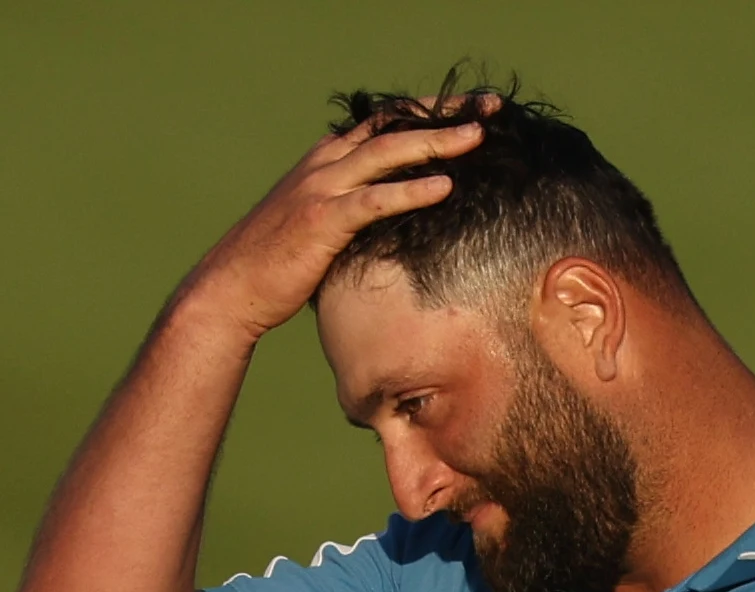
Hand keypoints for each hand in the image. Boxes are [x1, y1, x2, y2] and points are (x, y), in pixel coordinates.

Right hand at [178, 110, 484, 340]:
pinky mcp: (321, 220)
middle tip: (488, 109)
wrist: (231, 287)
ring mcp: (321, 189)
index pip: (384, 124)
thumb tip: (400, 217)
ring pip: (385, 154)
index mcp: (326, 161)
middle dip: (442, 116)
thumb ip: (356, 208)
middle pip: (391, 128)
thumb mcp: (323, 223)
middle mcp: (324, 165)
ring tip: (477, 138)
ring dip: (434, 143)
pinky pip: (373, 201)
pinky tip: (443, 188)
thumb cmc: (282, 262)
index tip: (472, 108)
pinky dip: (409, 192)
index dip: (428, 112)